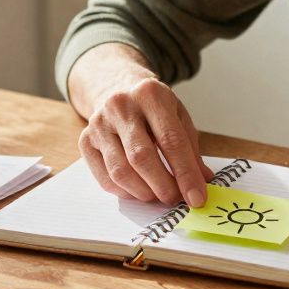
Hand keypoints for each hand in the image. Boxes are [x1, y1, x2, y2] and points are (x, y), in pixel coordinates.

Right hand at [79, 77, 214, 205]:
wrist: (116, 88)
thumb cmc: (152, 107)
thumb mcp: (178, 116)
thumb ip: (190, 149)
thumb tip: (203, 182)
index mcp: (150, 94)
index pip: (171, 141)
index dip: (185, 174)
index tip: (197, 198)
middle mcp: (120, 106)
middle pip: (142, 157)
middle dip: (163, 186)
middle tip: (176, 199)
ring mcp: (99, 123)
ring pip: (121, 171)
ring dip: (144, 192)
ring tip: (158, 195)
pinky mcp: (85, 140)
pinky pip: (105, 178)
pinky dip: (126, 192)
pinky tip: (139, 190)